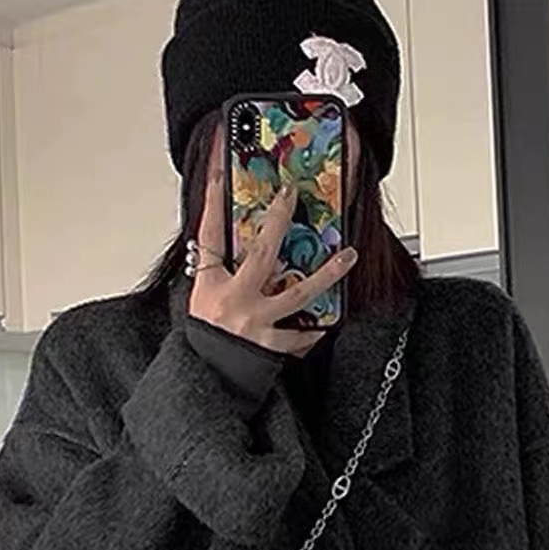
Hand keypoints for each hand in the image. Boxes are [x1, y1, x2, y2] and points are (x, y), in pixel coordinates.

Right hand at [187, 165, 355, 354]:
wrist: (205, 380)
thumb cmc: (204, 339)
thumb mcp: (200, 298)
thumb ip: (219, 271)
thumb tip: (235, 240)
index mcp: (211, 285)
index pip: (210, 234)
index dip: (213, 200)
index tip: (220, 170)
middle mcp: (235, 300)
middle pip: (262, 252)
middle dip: (278, 219)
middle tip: (292, 195)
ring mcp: (256, 323)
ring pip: (299, 293)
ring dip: (327, 274)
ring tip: (348, 256)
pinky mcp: (271, 346)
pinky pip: (299, 336)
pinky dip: (313, 331)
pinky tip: (327, 322)